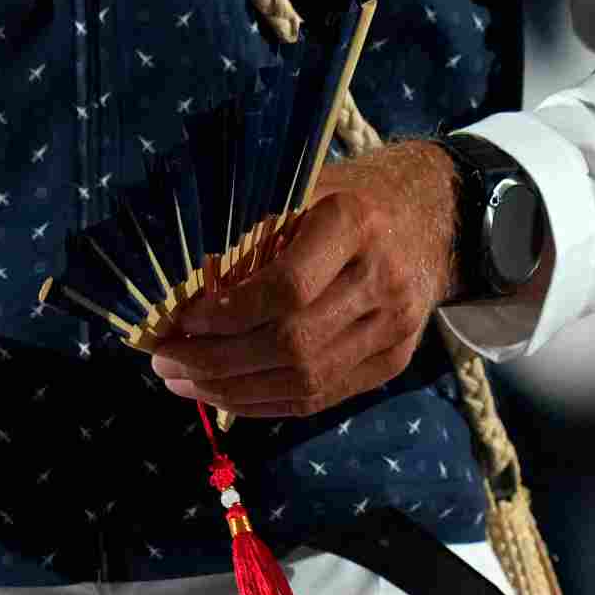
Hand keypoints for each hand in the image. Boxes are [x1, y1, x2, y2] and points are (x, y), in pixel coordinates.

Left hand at [151, 140, 458, 416]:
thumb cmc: (342, 197)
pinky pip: (322, 398)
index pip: (286, 289)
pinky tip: (224, 395)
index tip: (180, 322)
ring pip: (305, 382)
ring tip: (183, 382)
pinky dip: (264, 402)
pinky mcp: (394, 361)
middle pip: (292, 344)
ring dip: (232, 391)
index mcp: (354, 223)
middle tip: (165, 362)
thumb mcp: (298, 193)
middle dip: (216, 362)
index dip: (227, 316)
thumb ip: (249, 238)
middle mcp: (383, 278)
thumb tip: (182, 296)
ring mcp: (395, 326)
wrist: (429, 212)